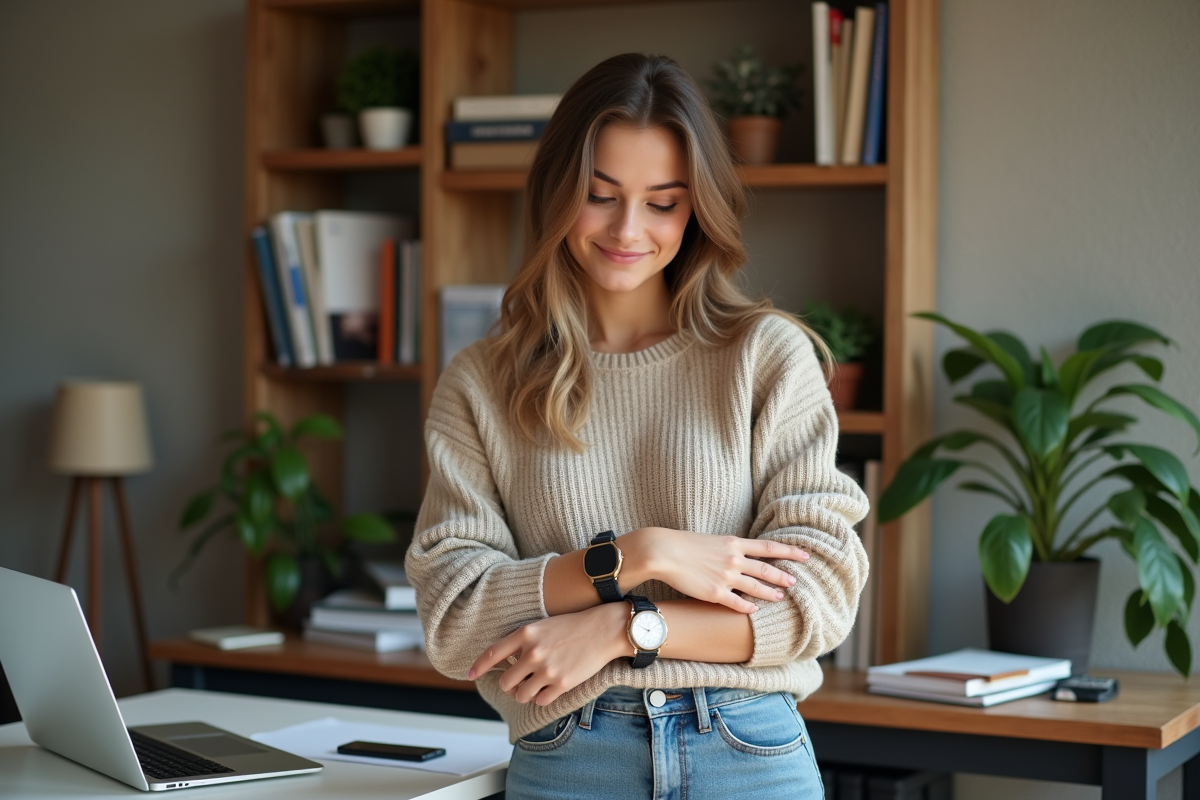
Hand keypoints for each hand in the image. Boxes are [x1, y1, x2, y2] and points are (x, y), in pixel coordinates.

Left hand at [467, 602, 630, 706]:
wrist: (603, 630)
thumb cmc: (574, 626)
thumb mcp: (543, 626)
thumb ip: (524, 642)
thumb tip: (507, 663)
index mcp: (526, 634)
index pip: (493, 653)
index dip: (478, 666)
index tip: (469, 675)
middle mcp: (533, 652)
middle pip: (506, 682)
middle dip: (511, 685)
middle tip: (520, 681)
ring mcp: (547, 669)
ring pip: (521, 695)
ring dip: (527, 693)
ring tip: (538, 683)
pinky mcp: (562, 683)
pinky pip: (541, 701)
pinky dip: (543, 697)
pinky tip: (551, 687)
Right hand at [628, 527, 808, 613]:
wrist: (663, 551)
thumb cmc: (682, 543)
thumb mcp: (710, 540)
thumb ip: (726, 548)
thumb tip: (736, 553)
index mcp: (733, 543)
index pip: (768, 547)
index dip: (789, 551)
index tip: (805, 555)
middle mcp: (734, 560)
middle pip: (767, 569)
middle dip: (784, 575)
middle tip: (796, 580)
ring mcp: (726, 577)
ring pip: (756, 587)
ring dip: (770, 593)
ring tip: (781, 597)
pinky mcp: (715, 594)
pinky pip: (737, 603)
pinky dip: (748, 608)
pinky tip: (754, 611)